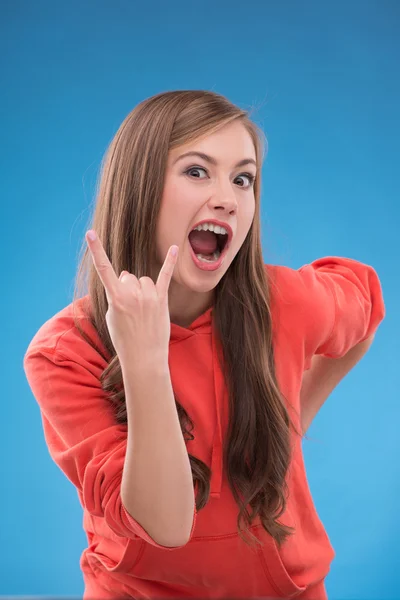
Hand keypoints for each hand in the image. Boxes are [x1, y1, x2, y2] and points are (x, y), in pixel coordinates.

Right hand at [85, 230, 177, 363]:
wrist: (144, 357)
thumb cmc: (124, 338)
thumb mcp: (111, 317)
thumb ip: (117, 294)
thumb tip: (128, 276)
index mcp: (116, 298)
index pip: (103, 269)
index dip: (96, 250)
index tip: (90, 234)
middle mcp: (132, 294)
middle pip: (127, 277)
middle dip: (127, 288)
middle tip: (130, 309)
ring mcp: (148, 296)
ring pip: (143, 280)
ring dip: (142, 290)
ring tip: (142, 311)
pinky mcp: (162, 299)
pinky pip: (165, 276)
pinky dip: (170, 261)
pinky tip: (175, 247)